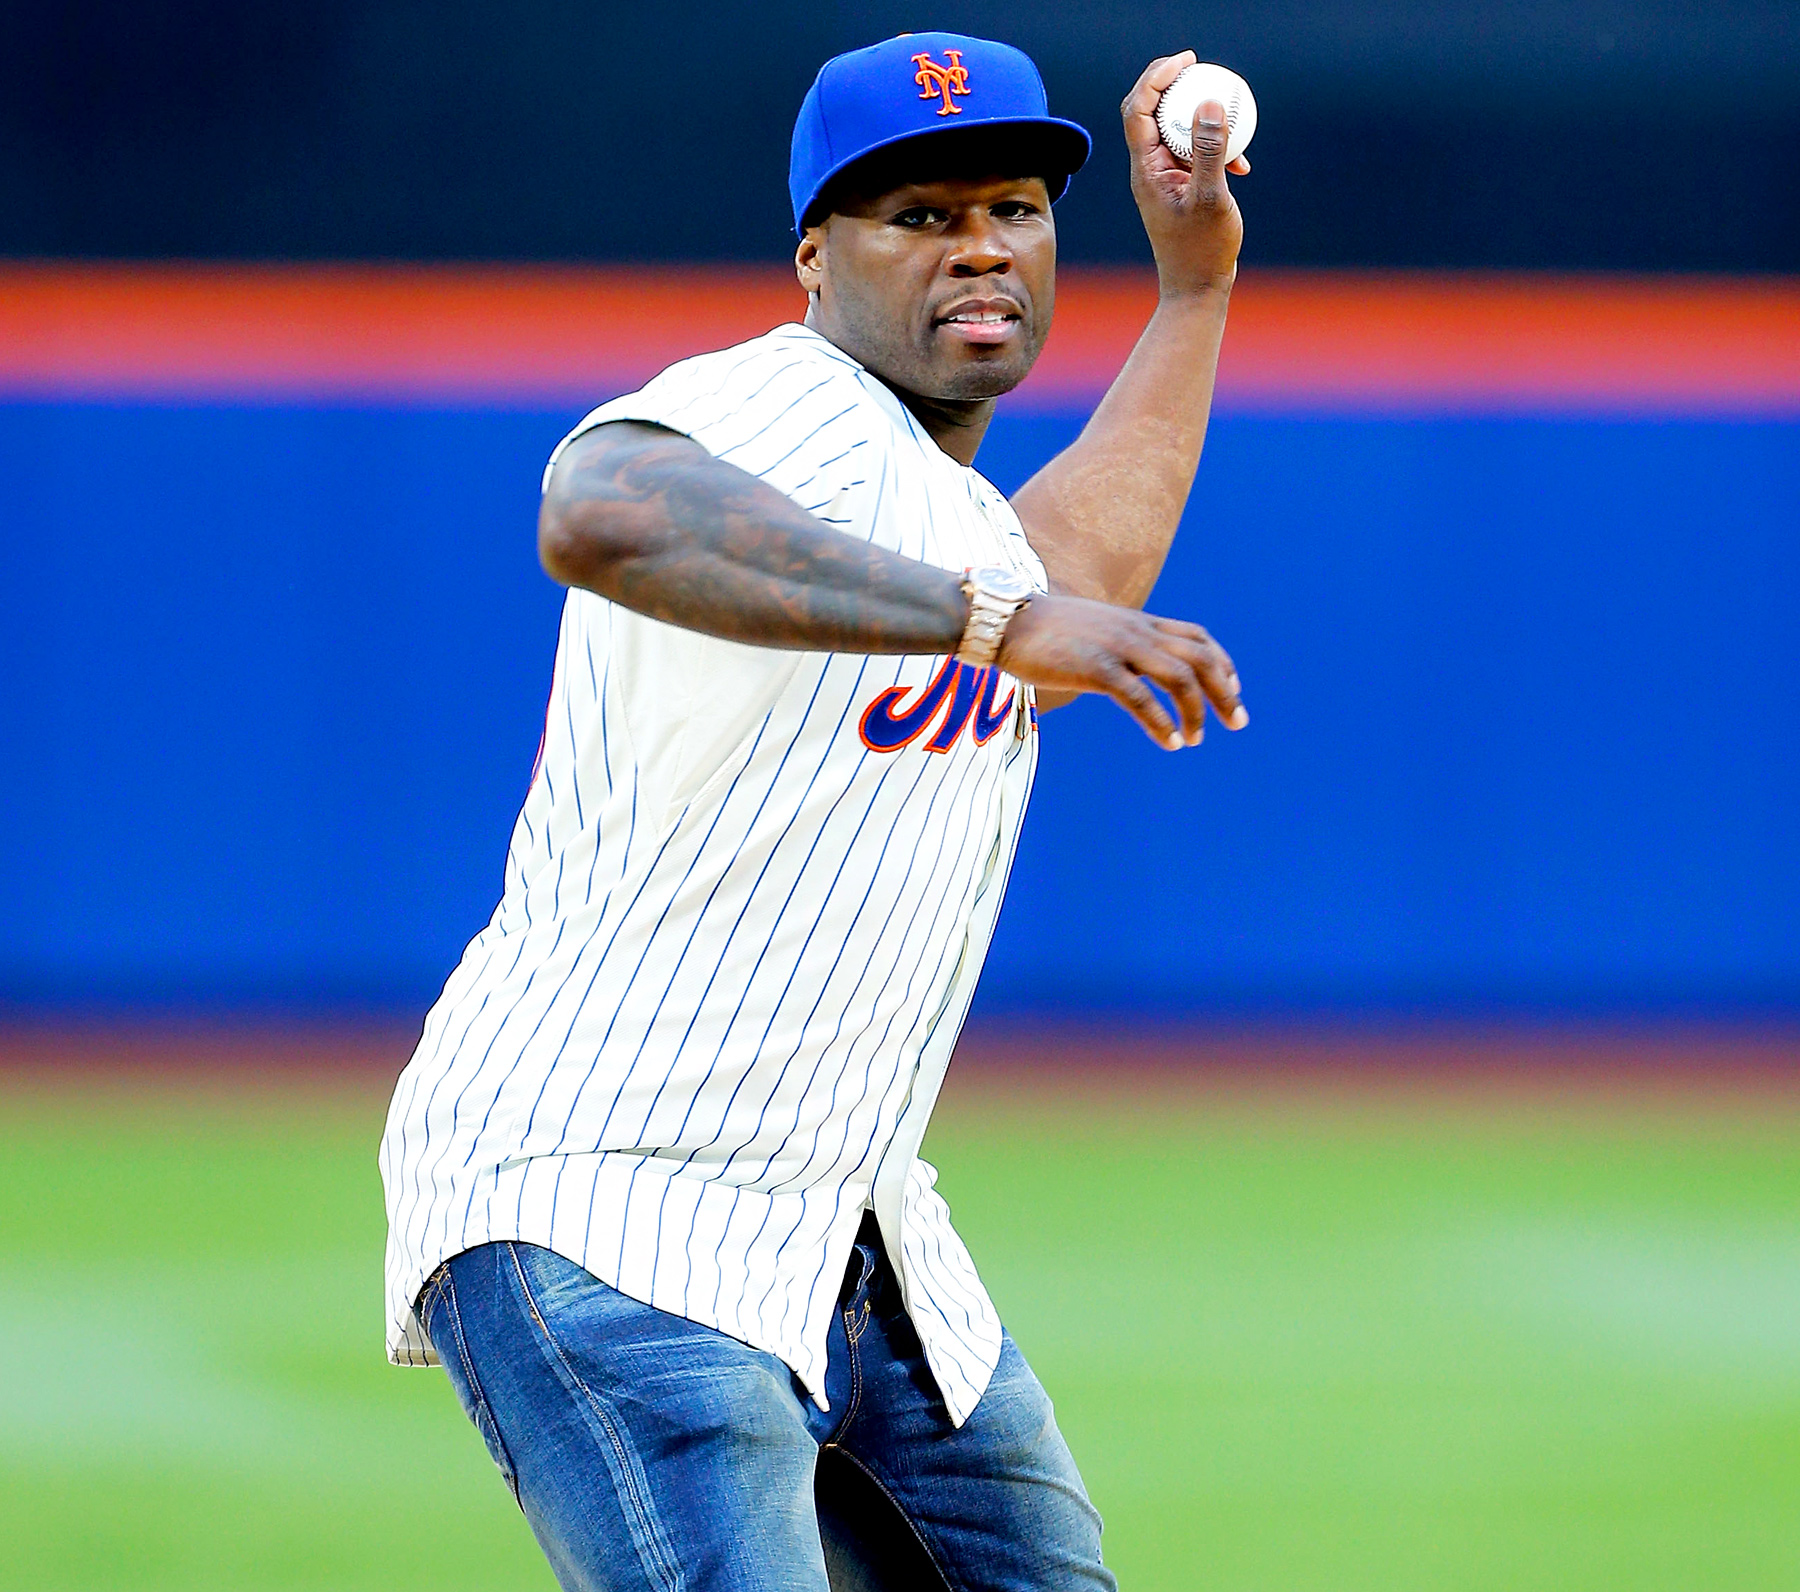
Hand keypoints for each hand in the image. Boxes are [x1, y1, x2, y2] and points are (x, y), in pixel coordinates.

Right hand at [997, 593, 1246, 749]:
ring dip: (1196, 711)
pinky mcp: (1097, 668)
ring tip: (1196, 739)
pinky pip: (1141, 698)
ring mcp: (1118, 648)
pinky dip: (1162, 723)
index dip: (1222, 663)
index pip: (1196, 636)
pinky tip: (1171, 742)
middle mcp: (1136, 631)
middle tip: (1238, 721)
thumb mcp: (1092, 629)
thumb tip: (1126, 669)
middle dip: (1225, 691)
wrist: (1006, 621)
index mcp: (1137, 622)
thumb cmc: (1042, 631)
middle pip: (1199, 658)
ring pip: (1180, 677)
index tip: (1233, 689)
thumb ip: (1116, 644)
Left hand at [1122, 52, 1247, 298]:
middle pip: (1150, 112)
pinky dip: (1215, 149)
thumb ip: (1208, 150)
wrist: (1197, 289)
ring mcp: (1164, 179)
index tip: (1187, 61)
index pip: (1137, 109)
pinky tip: (1242, 162)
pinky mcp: (1181, 189)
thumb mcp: (1211, 197)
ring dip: (1199, 117)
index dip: (1156, 77)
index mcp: (1145, 168)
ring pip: (1175, 132)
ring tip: (1229, 110)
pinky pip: (1193, 155)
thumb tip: (1208, 102)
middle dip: (1173, 85)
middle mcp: (1148, 170)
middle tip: (1201, 68)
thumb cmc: (1201, 250)